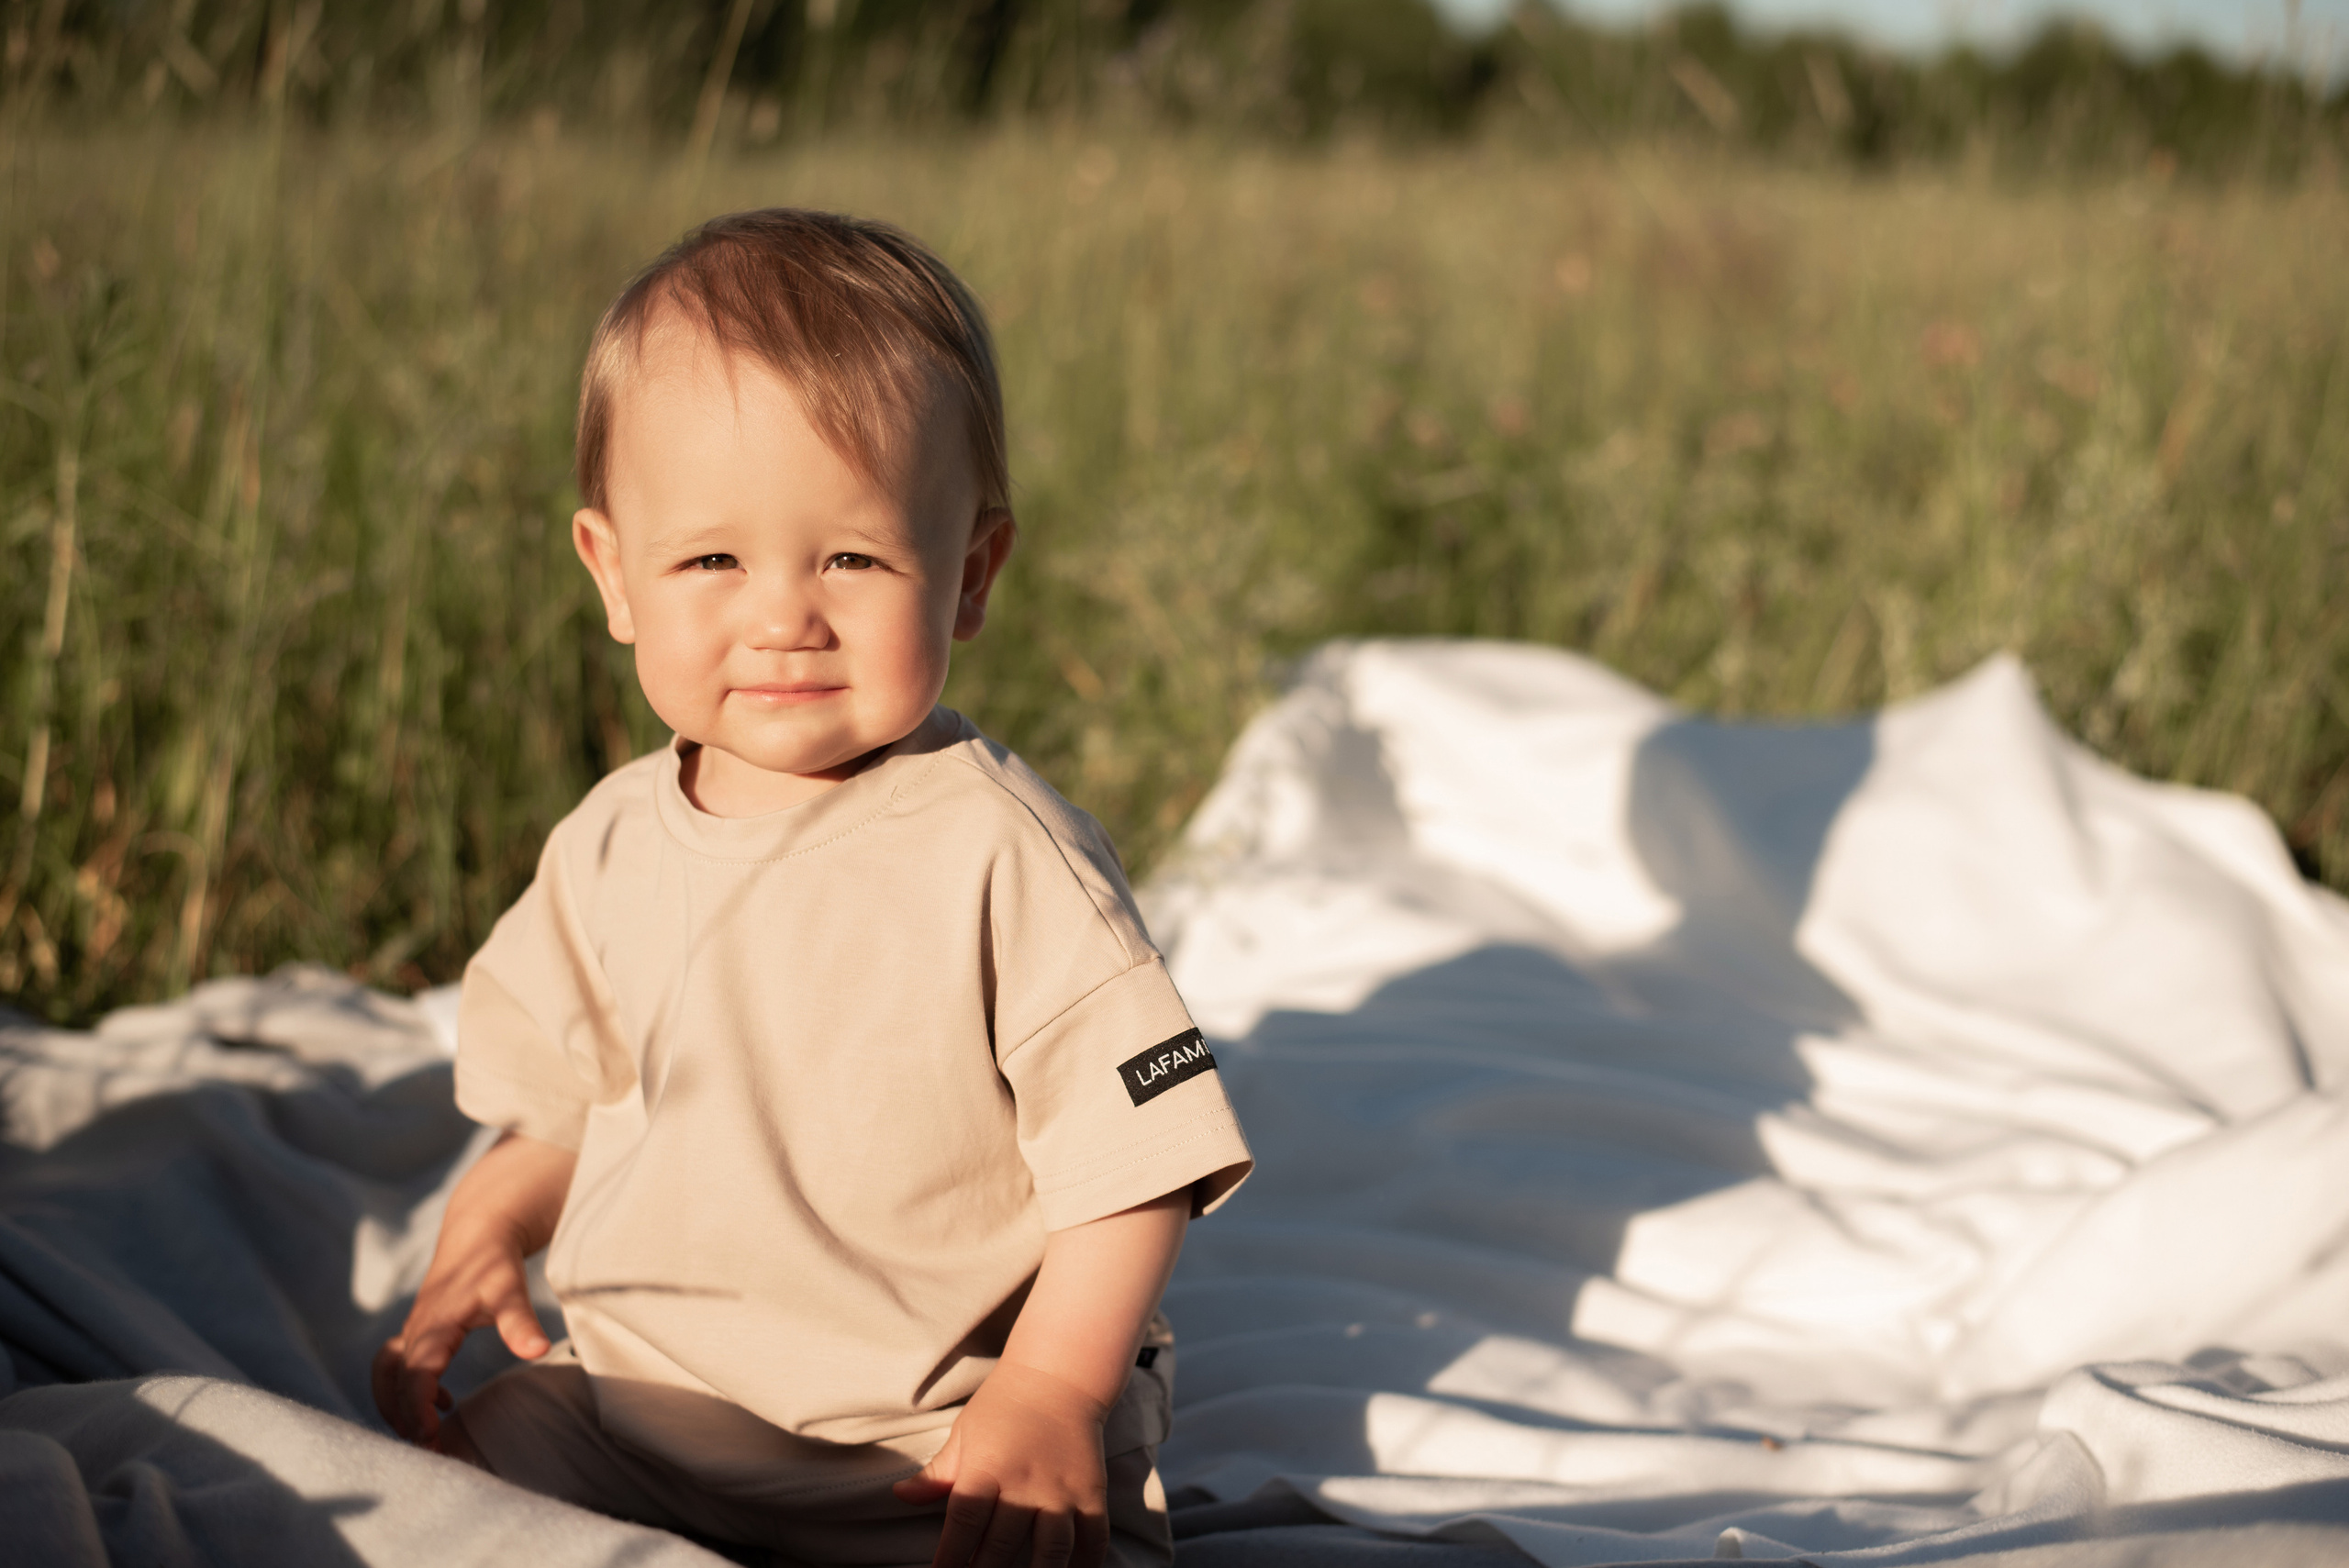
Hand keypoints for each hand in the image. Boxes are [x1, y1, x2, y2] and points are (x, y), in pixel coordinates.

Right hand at [370, 1212, 549, 1448]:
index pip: (415, 1376)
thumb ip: (521, 1322)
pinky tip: (445, 1404)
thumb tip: (537, 1352)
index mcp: (434, 1326)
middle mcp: (417, 1330)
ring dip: (396, 1405)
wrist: (480, 1229)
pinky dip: (407, 1389)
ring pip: (386, 1373)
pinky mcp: (421, 1328)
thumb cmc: (495, 1260)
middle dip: (404, 1418)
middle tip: (430, 1453)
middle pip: (395, 1383)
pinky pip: (398, 1365)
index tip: (430, 1439)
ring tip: (422, 1435)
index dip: (417, 1408)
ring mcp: (415, 1329)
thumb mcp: (511, 1290)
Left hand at [892, 1360, 1111, 1567]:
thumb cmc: (1003, 1406)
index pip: (964, 1523)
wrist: (1059, 1376)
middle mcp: (1026, 1483)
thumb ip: (937, 1473)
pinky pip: (1093, 1538)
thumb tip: (900, 1495)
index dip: (950, 1558)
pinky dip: (1085, 1564)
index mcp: (987, 1468)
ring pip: (1051, 1552)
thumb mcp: (964, 1434)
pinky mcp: (1091, 1492)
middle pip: (1002, 1547)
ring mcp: (1062, 1490)